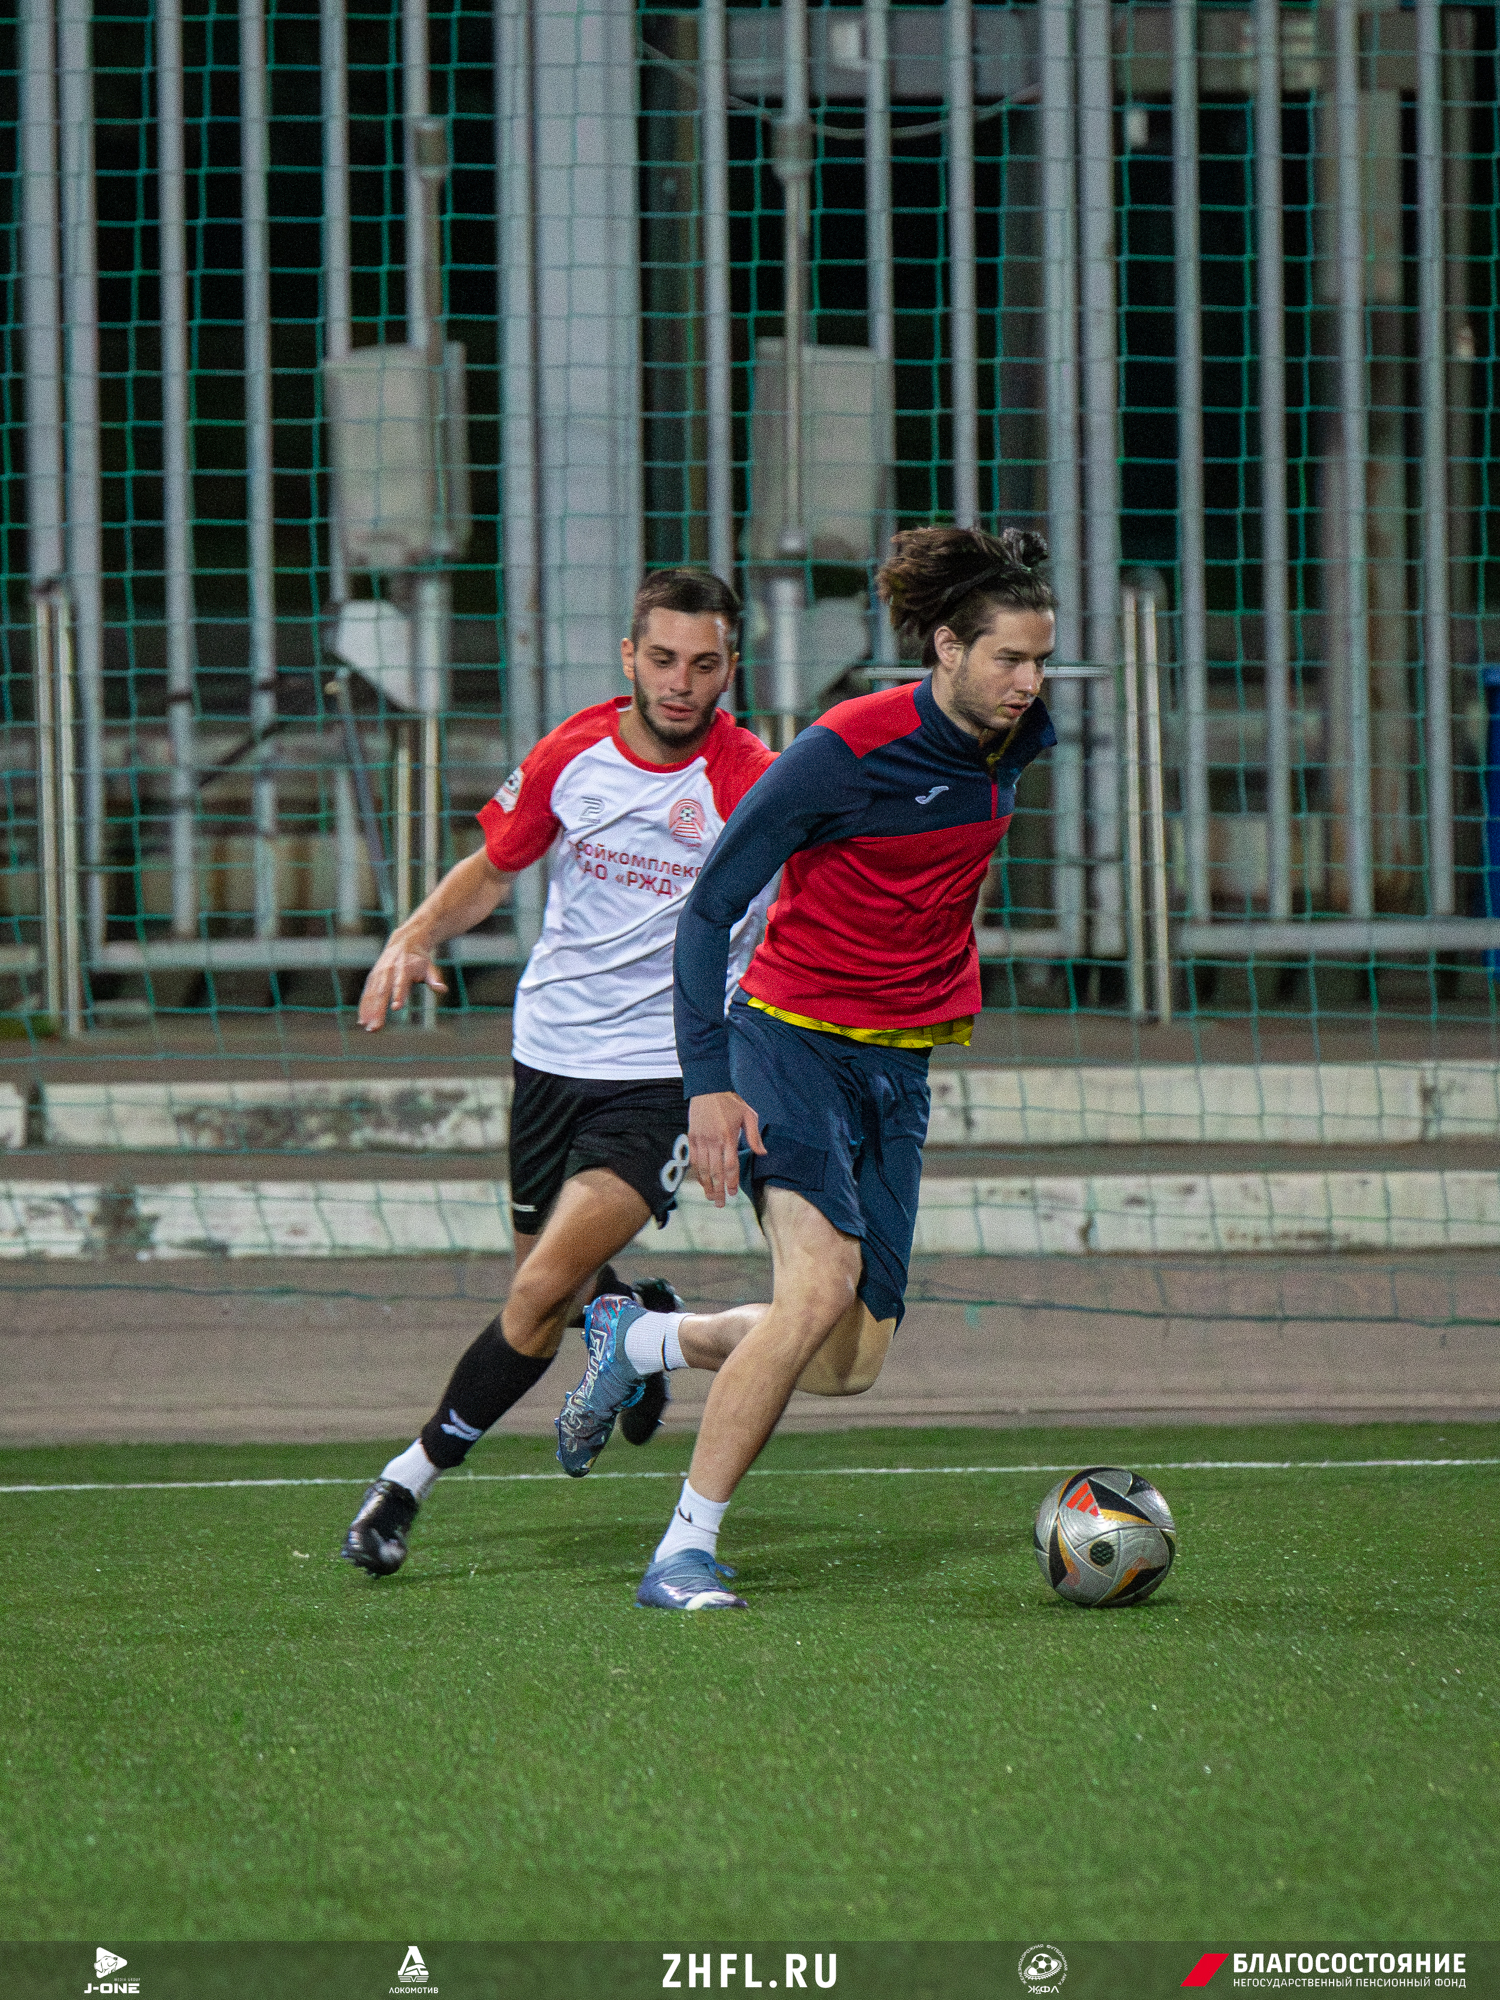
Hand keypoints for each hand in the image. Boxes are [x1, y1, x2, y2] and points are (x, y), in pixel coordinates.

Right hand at [358, 932, 448, 1030]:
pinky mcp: (372, 978)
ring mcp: (378, 974)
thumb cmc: (419, 960)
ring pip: (372, 994)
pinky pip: (366, 994)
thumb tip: (443, 989)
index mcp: (404, 968)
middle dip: (378, 1010)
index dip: (399, 994)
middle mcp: (388, 971)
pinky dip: (364, 1007)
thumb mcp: (429, 967)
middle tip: (376, 1027)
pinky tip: (362, 1021)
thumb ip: (434, 979)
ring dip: (368, 1011)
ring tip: (367, 1027)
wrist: (404, 942)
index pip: (401, 983)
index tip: (396, 1008)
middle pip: (382, 992)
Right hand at [688, 1091, 764, 1207]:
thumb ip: (755, 1136)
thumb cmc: (731, 1101)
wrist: (707, 1088)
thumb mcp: (748, 1114)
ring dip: (706, 1185)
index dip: (731, 1181)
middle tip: (721, 1204)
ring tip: (710, 1197)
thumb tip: (763, 1153)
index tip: (733, 1193)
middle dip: (718, 1190)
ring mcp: (700, 1140)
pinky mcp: (691, 1137)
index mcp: (728, 1136)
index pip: (730, 1165)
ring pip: (702, 1168)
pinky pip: (693, 1160)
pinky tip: (701, 1182)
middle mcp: (713, 1141)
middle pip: (715, 1171)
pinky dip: (697, 1173)